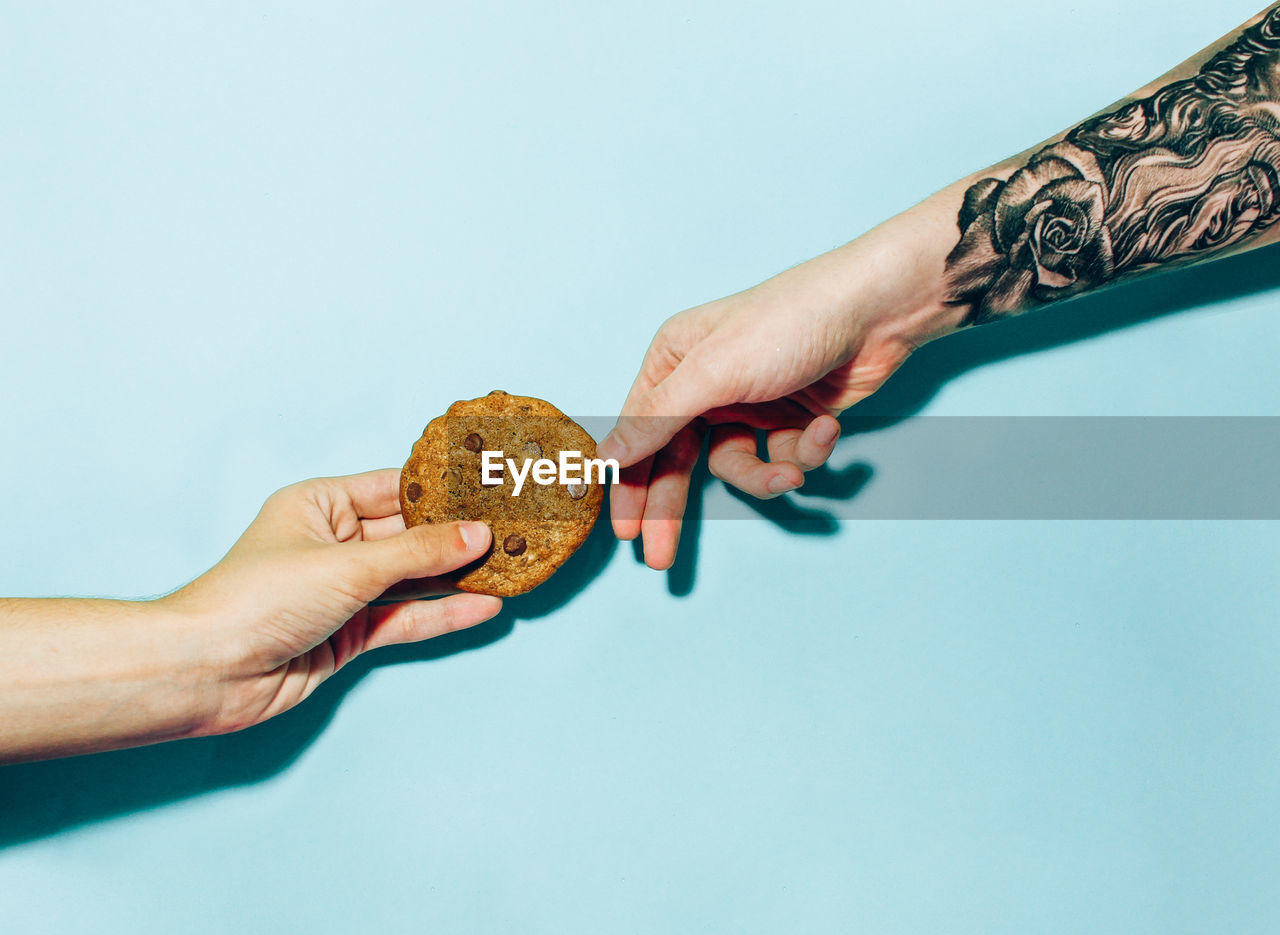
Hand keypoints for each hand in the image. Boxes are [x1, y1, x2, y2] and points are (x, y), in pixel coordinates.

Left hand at [164, 469, 501, 733]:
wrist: (209, 673)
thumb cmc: (257, 600)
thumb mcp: (349, 566)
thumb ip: (419, 553)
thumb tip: (477, 535)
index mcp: (320, 505)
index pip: (394, 488)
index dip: (442, 491)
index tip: (489, 489)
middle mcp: (332, 544)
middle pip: (409, 536)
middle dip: (457, 537)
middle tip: (512, 530)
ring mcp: (342, 591)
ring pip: (412, 579)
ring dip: (456, 578)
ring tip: (509, 567)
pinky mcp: (349, 633)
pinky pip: (405, 618)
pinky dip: (442, 614)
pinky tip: (483, 606)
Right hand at [598, 216, 963, 568]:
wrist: (879, 309)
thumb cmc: (790, 322)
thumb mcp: (714, 373)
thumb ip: (657, 420)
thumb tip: (607, 457)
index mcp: (676, 361)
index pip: (641, 434)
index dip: (631, 484)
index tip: (627, 531)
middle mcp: (707, 383)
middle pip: (679, 459)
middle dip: (675, 508)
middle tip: (661, 558)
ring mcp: (751, 401)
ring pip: (738, 466)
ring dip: (767, 475)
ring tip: (791, 474)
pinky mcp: (793, 416)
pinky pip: (784, 455)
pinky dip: (807, 451)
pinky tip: (827, 429)